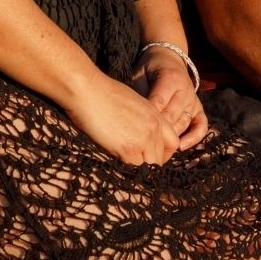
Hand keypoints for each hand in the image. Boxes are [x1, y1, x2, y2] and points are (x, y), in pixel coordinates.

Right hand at [64, 73, 180, 164]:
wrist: (87, 89)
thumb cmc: (100, 92)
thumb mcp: (130, 102)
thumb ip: (139, 119)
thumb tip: (133, 132)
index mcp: (155, 114)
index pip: (173, 142)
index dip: (164, 152)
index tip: (149, 155)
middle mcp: (154, 127)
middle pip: (162, 157)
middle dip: (150, 163)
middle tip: (133, 164)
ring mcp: (143, 138)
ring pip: (151, 166)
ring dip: (138, 168)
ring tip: (123, 165)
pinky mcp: (128, 149)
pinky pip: (134, 169)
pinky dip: (126, 170)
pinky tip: (115, 162)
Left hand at [129, 48, 208, 150]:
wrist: (168, 58)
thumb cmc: (149, 69)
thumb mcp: (140, 74)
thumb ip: (139, 93)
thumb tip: (133, 116)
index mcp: (170, 78)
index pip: (159, 102)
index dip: (147, 118)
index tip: (136, 133)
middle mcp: (185, 90)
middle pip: (171, 116)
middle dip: (157, 131)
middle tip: (143, 146)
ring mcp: (193, 100)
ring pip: (183, 123)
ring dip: (171, 137)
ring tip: (157, 149)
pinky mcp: (199, 108)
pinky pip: (201, 125)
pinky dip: (194, 138)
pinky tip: (182, 147)